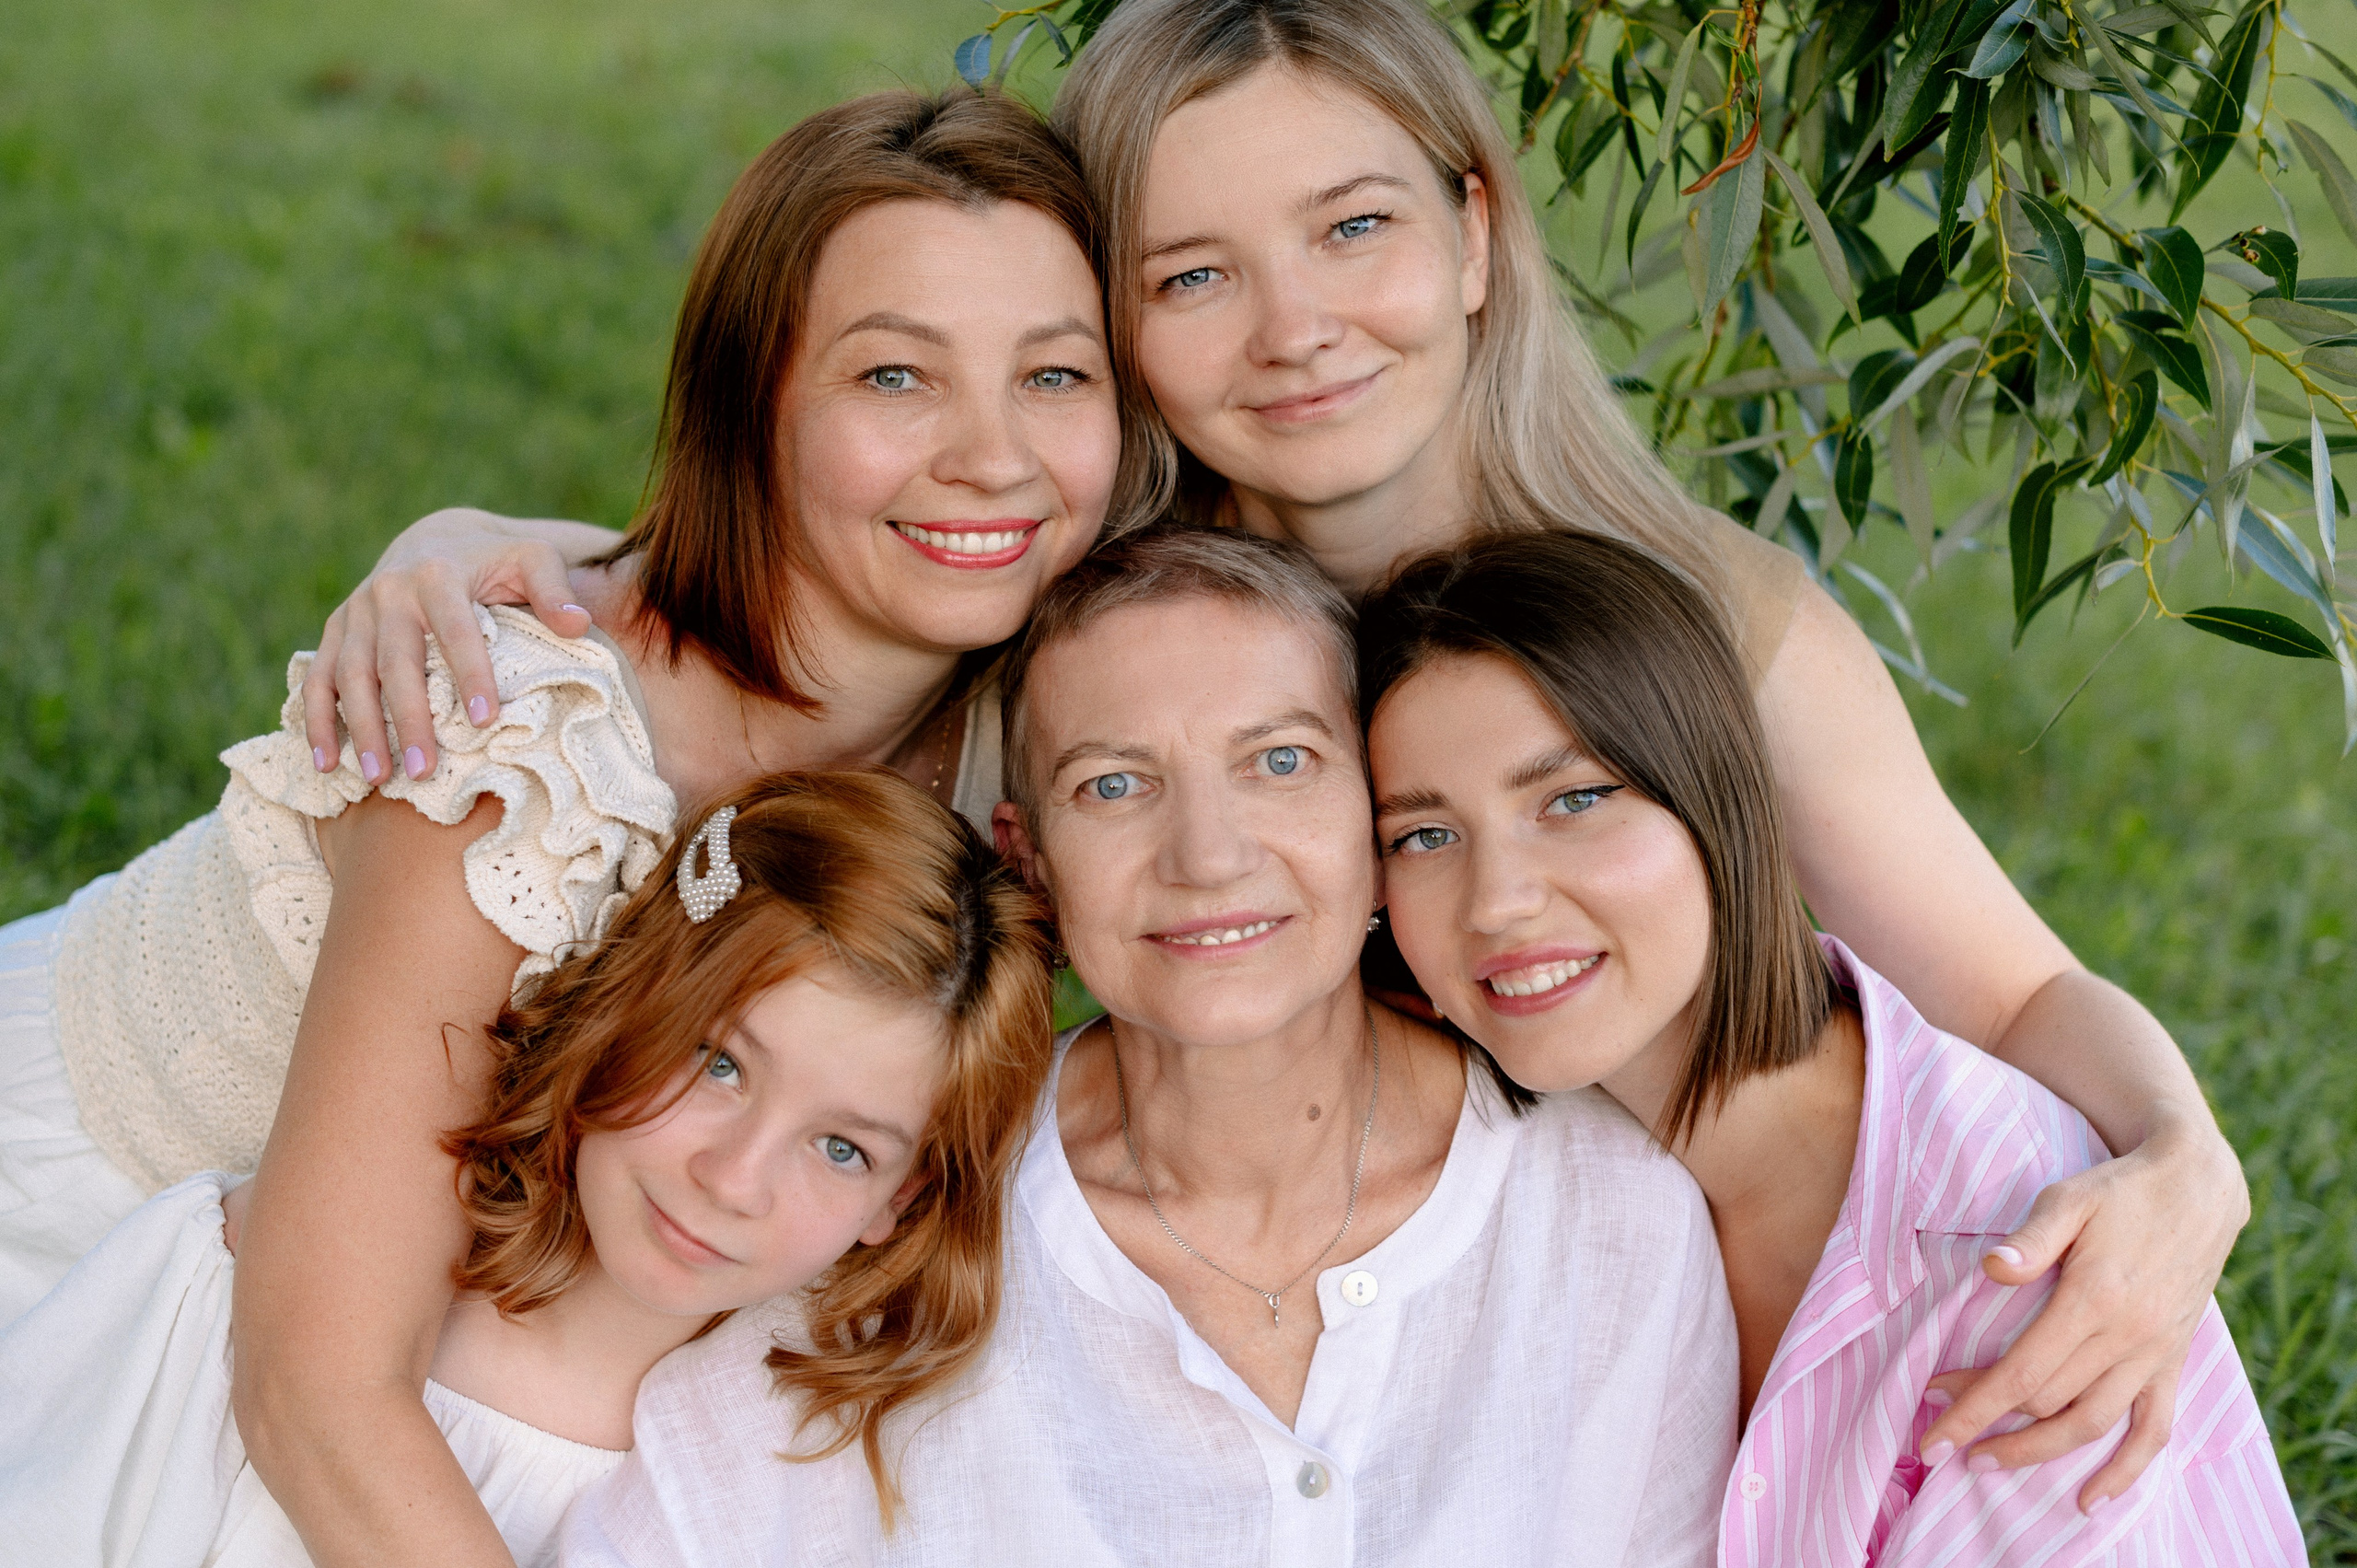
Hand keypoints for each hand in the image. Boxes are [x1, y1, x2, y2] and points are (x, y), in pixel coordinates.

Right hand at [302, 508, 592, 782]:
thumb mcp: (533, 560)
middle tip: (423, 772)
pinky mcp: (336, 630)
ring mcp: (356, 612)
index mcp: (437, 574)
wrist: (439, 538)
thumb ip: (554, 590)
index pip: (455, 631)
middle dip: (408, 718)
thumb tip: (578, 625)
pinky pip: (318, 677)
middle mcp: (388, 591)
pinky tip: (324, 763)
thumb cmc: (497, 560)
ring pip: (351, 675)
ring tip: (378, 778)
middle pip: (395, 662)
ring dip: (360, 728)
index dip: (470, 674)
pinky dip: (317, 720)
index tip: (485, 720)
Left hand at [1918, 1115, 2244, 1511]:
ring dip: (2038, 1452)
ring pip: (2092, 1425)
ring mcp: (2154, 1355)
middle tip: (1939, 1424)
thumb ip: (2030, 1239)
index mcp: (2094, 1299)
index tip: (1933, 1436)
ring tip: (1986, 1463)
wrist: (2197, 1188)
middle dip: (1988, 1420)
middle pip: (2046, 1401)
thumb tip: (1992, 1270)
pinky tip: (2089, 1498)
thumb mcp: (2069, 1198)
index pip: (2021, 1373)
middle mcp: (2127, 1338)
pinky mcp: (2172, 1362)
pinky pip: (2154, 1430)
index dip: (1974, 1408)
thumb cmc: (2119, 1191)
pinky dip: (2125, 1470)